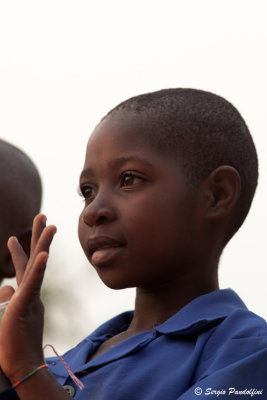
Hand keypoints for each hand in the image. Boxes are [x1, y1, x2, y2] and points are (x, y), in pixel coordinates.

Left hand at [0, 214, 56, 383]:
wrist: (22, 367)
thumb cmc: (12, 347)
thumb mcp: (6, 318)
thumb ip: (6, 301)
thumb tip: (6, 287)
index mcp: (27, 295)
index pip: (25, 268)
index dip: (21, 251)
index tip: (17, 236)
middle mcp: (32, 293)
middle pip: (36, 259)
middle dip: (38, 236)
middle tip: (42, 215)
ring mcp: (31, 298)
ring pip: (39, 266)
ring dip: (44, 244)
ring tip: (49, 224)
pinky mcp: (26, 307)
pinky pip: (33, 285)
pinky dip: (38, 269)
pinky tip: (44, 254)